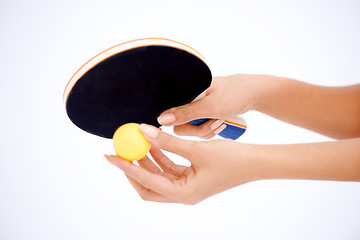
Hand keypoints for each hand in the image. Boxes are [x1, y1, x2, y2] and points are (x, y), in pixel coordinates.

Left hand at [105, 124, 259, 204]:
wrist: (255, 162)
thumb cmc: (231, 160)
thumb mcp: (197, 150)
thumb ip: (168, 142)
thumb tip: (143, 131)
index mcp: (183, 194)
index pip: (146, 181)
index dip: (126, 167)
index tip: (110, 156)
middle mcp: (183, 194)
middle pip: (148, 185)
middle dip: (132, 168)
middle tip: (119, 151)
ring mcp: (187, 186)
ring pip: (158, 175)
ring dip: (146, 160)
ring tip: (136, 142)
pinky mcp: (192, 177)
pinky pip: (169, 168)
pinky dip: (160, 157)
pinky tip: (154, 142)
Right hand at [157, 74, 265, 138]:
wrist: (254, 93)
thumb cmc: (233, 95)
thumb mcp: (209, 107)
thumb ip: (184, 114)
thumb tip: (161, 120)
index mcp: (185, 94)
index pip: (171, 116)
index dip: (184, 124)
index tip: (200, 122)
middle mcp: (188, 100)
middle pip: (182, 126)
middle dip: (199, 129)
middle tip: (214, 122)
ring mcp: (196, 107)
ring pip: (192, 129)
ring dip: (207, 129)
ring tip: (221, 121)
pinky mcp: (204, 113)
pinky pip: (200, 128)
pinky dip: (210, 129)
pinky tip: (221, 122)